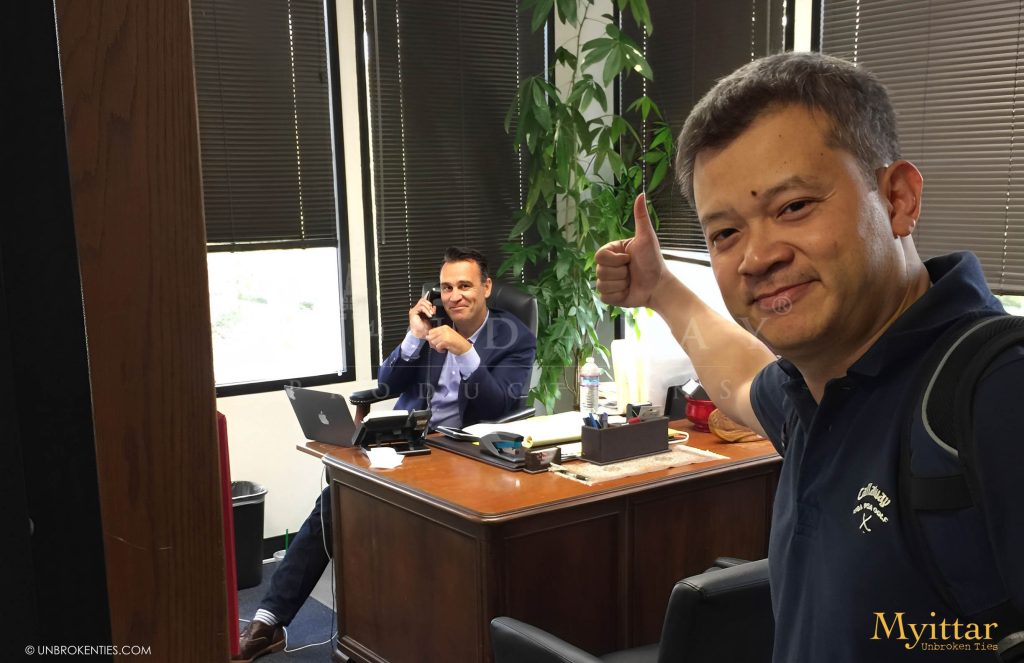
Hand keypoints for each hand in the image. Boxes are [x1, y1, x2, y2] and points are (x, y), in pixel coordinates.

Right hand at [408, 296, 434, 338]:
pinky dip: (426, 310)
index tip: (434, 310)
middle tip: (432, 312)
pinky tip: (429, 315)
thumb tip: (434, 307)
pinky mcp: (413, 312)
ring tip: (431, 314)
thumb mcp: (431, 318)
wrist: (421, 334)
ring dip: (428, 307)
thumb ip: (431, 311)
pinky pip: (421, 307)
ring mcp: (414, 310)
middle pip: (422, 300)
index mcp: (420, 310)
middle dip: (429, 304)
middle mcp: (416, 309)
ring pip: (422, 302)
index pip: (424, 301)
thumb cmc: (425, 328)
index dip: (430, 304)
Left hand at [426, 325, 470, 354]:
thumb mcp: (446, 335)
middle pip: (430, 337)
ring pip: (433, 342)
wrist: (464, 347)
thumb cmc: (455, 342)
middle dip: (433, 343)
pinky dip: (440, 350)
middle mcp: (444, 330)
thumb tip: (427, 337)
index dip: (431, 338)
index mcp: (444, 327)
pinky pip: (437, 347)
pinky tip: (444, 349)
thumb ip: (437, 335)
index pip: (431, 331)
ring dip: (436, 347)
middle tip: (439, 346)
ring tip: (443, 347)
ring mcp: (445, 335)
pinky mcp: (445, 341)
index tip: (437, 342)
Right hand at [596, 193, 667, 308]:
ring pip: (602, 284)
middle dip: (620, 273)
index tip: (629, 258)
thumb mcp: (646, 238)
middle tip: (631, 271)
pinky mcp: (609, 296)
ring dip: (621, 284)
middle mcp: (606, 266)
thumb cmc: (653, 260)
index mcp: (611, 252)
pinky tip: (627, 291)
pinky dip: (618, 295)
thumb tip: (641, 194)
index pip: (599, 256)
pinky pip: (605, 297)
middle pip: (600, 271)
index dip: (615, 260)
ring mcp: (606, 281)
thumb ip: (641, 217)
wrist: (658, 284)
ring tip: (630, 281)